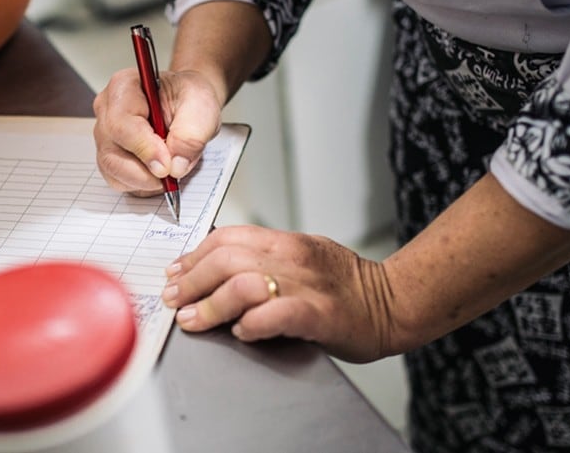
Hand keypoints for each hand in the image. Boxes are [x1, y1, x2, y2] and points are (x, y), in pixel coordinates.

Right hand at [92, 68, 221, 195]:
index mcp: (124, 86)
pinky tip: (159, 174)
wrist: (187, 103)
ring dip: (145, 181)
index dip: (144, 149)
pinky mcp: (110, 156)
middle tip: (173, 174)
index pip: (121, 124)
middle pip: (111, 153)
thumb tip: (175, 166)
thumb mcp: (200, 105)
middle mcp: (106, 111)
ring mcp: (105, 136)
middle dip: (145, 172)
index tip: (167, 165)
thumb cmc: (188, 97)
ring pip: (113, 171)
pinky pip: (118, 180)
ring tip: (170, 170)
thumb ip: (190, 134)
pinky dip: (142, 185)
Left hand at [162, 225, 399, 362]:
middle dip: (191, 281)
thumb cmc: (346, 286)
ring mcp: (305, 285)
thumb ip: (263, 259)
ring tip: (193, 320)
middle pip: (225, 258)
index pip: (226, 237)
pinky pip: (275, 313)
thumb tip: (215, 270)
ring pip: (242, 283)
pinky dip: (251, 323)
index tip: (176, 274)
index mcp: (285, 242)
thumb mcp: (301, 258)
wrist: (394, 302)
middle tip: (174, 300)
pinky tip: (240, 332)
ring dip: (210, 304)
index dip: (193, 256)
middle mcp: (292, 258)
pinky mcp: (319, 314)